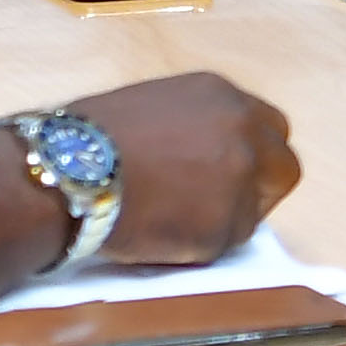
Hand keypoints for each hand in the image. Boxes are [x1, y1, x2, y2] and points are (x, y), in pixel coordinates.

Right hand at [68, 70, 299, 266]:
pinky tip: (156, 234)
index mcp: (223, 96)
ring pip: (252, 214)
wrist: (62, 172)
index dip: (252, 158)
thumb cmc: (88, 139)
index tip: (230, 176)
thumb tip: (206, 157)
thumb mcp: (156, 108)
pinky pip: (222, 247)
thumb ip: (196, 126)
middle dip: (258, 192)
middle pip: (283, 170)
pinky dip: (196, 249)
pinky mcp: (224, 225)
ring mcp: (239, 179)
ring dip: (221, 223)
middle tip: (217, 210)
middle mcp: (243, 131)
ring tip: (167, 221)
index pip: (270, 130)